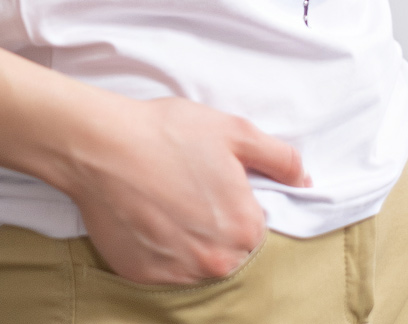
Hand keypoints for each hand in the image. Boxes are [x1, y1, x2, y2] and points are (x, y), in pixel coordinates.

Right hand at [63, 95, 309, 284]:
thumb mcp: (234, 131)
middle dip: (218, 225)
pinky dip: (162, 250)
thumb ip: (279, 158)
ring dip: (192, 242)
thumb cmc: (168, 133)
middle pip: (231, 251)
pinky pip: (166, 271)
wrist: (103, 145)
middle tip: (190, 190)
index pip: (257, 228)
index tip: (217, 184)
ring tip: (169, 203)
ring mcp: (179, 273)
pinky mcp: (144, 277)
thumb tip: (304, 181)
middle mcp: (216, 261)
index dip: (240, 203)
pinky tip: (150, 218)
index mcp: (244, 228)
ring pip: (199, 264)